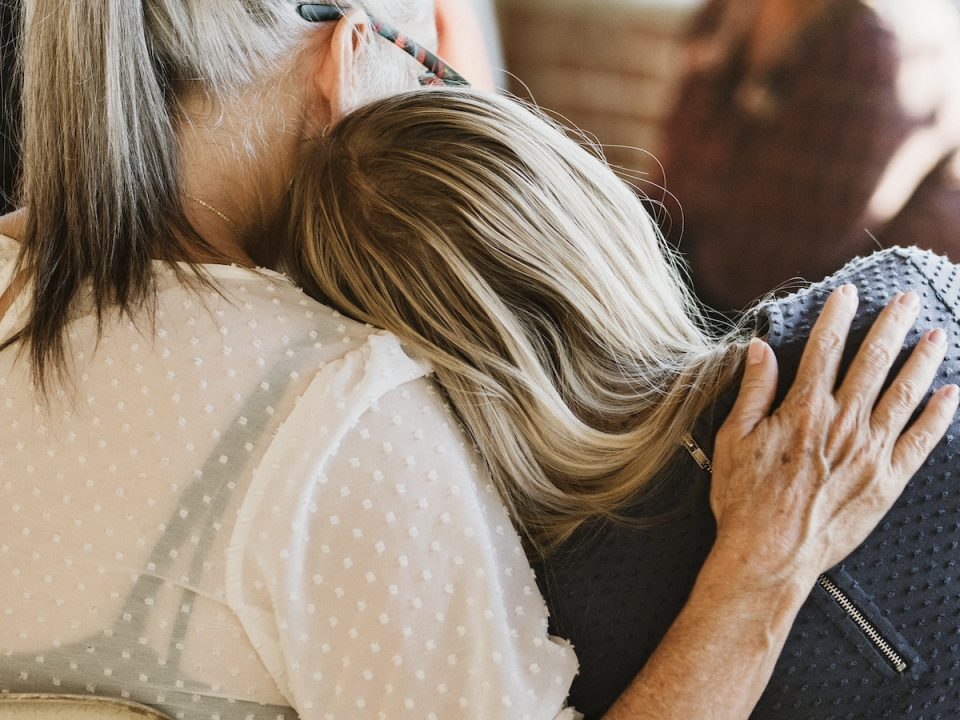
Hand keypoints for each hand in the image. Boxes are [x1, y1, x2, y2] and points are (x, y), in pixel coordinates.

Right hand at [710, 285, 958, 585]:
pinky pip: (921, 441)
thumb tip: (761, 348)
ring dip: (922, 360)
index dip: (839, 316)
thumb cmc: (745, 498)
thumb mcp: (734, 439)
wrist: (770, 554)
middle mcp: (843, 423)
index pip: (825, 348)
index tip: (849, 292)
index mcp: (804, 410)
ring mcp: (871, 452)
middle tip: (908, 299)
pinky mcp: (888, 481)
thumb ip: (753, 390)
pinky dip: (939, 415)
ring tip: (937, 334)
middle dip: (891, 325)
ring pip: (904, 394)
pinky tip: (951, 394)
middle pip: (872, 362)